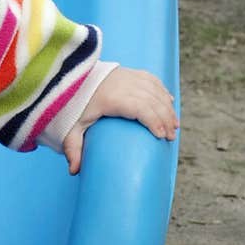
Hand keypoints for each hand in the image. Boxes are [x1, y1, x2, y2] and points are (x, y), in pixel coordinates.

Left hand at [63, 67, 178, 174]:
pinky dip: (162, 92)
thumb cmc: (73, 105)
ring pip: (155, 90)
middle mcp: (123, 84)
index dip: (153, 120)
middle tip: (171, 137)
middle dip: (165, 118)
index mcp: (111, 98)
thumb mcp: (71, 128)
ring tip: (174, 125)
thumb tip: (74, 172)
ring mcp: (128, 76)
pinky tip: (170, 102)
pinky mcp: (130, 72)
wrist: (70, 78)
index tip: (160, 135)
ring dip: (167, 107)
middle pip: (152, 101)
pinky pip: (152, 80)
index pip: (140, 107)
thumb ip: (73, 148)